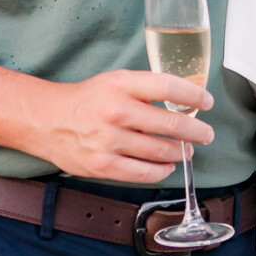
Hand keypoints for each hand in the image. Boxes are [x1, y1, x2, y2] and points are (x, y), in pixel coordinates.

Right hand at [36, 70, 212, 184]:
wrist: (47, 120)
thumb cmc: (87, 100)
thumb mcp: (114, 81)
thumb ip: (145, 90)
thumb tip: (182, 104)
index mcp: (121, 84)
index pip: (168, 87)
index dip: (194, 95)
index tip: (207, 102)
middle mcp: (116, 111)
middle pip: (171, 124)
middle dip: (196, 131)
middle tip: (206, 134)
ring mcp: (109, 141)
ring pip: (161, 151)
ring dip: (181, 152)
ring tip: (187, 151)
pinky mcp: (103, 165)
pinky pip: (143, 174)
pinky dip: (161, 171)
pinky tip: (167, 166)